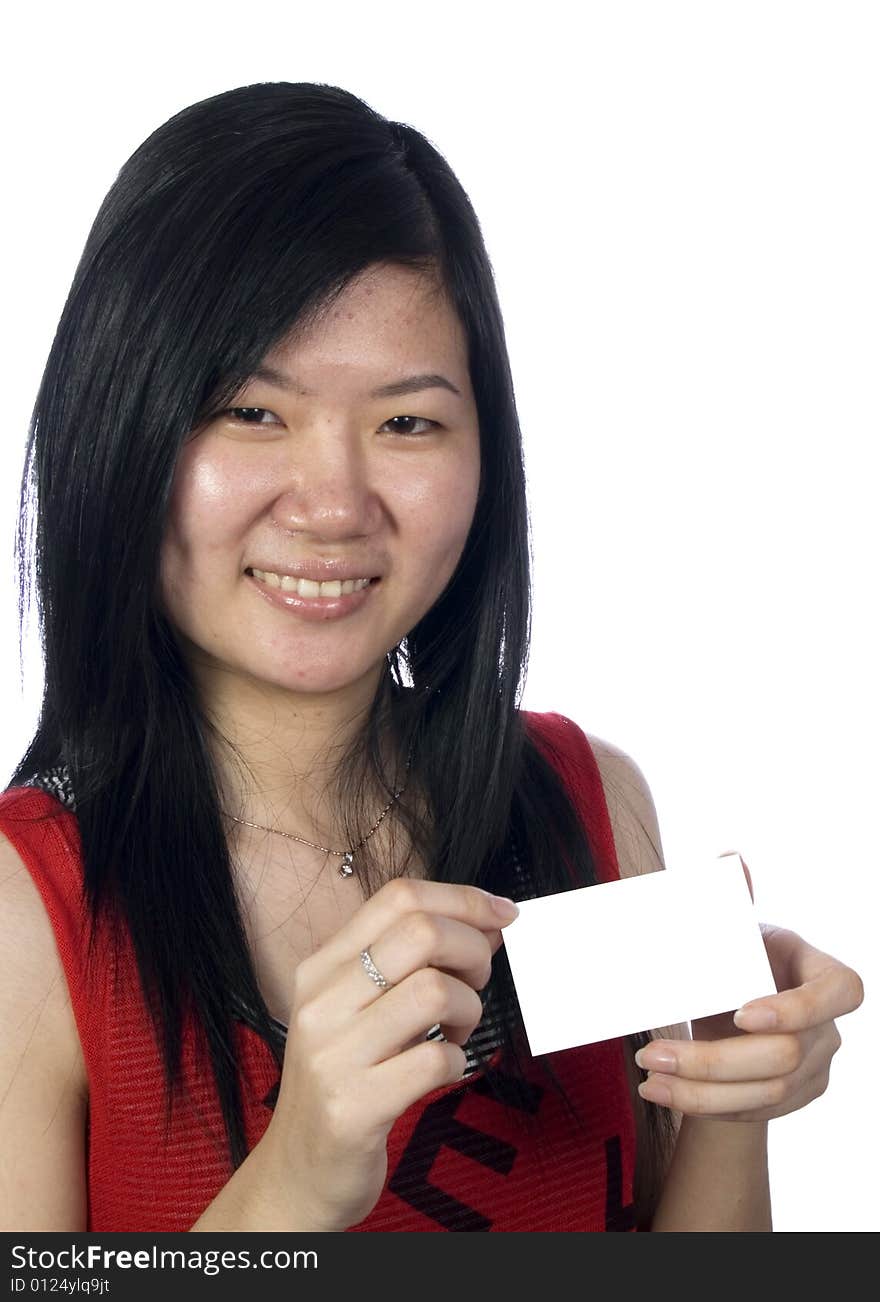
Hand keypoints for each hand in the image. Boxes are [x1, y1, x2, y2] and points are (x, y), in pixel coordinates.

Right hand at [261, 878, 518, 1229]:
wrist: (297, 1173)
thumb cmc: (344, 1080)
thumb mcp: (355, 1008)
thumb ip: (405, 963)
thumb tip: (485, 923)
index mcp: (321, 967)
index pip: (398, 897)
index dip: (463, 899)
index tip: (501, 915)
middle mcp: (321, 1002)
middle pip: (421, 932)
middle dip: (473, 950)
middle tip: (477, 980)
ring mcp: (333, 1055)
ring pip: (435, 991)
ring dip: (470, 1010)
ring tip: (457, 1032)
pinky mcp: (353, 1108)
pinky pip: (436, 1062)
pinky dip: (459, 1064)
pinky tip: (444, 1070)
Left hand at [635, 854, 864, 1121]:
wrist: (730, 1008)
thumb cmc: (735, 957)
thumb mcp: (732, 929)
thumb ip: (732, 897)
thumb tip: (729, 857)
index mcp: (819, 971)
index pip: (839, 992)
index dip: (797, 1008)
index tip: (739, 1011)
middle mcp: (828, 1025)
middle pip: (785, 1056)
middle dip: (713, 1060)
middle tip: (651, 1053)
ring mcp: (817, 1066)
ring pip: (766, 1095)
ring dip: (699, 1091)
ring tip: (647, 1076)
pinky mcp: (795, 1098)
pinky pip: (753, 1114)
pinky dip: (705, 1105)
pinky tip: (664, 1092)